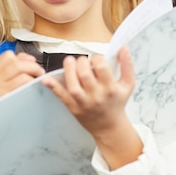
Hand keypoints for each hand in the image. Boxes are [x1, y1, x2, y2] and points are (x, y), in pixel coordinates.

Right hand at [0, 51, 44, 98]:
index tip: (31, 62)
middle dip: (33, 66)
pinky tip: (34, 89)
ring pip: (23, 76)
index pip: (8, 55)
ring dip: (34, 77)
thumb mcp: (6, 78)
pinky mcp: (7, 99)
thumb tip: (30, 59)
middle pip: (17, 64)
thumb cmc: (7, 95)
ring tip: (37, 82)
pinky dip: (33, 86)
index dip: (23, 58)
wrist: (1, 117)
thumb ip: (16, 65)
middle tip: (40, 72)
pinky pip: (25, 87)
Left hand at [43, 47, 141, 169]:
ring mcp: (84, 103)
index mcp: (111, 88)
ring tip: (69, 62)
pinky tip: (47, 79)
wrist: (109, 126)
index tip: (97, 59)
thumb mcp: (128, 84)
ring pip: (73, 85)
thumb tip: (123, 47)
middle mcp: (97, 96)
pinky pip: (62, 96)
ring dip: (69, 70)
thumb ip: (127, 65)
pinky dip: (53, 87)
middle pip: (85, 74)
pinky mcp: (73, 107)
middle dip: (82, 62)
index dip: (97, 58)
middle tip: (83, 61)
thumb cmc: (118, 102)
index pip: (102, 67)